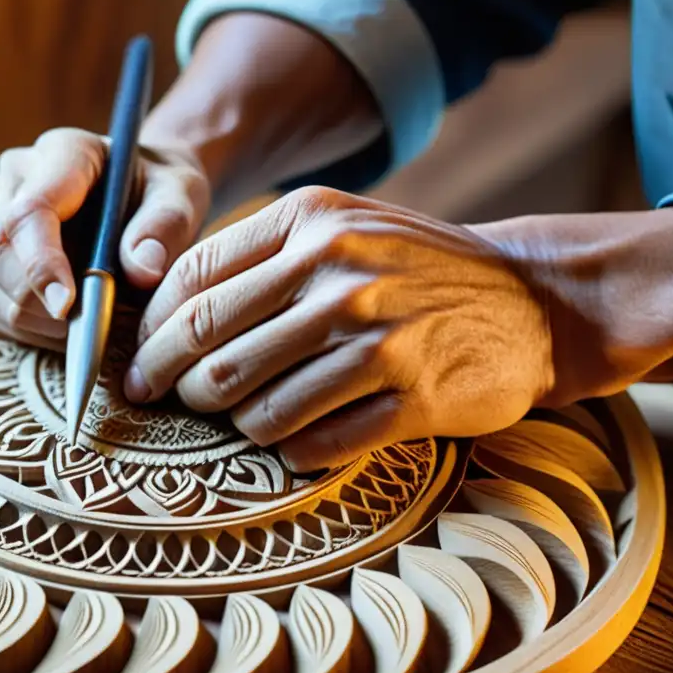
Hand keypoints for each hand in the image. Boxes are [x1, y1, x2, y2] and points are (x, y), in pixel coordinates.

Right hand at [0, 128, 209, 349]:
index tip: (68, 307)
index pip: (29, 212)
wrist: (140, 192)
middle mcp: (10, 179)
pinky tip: (59, 329)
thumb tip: (142, 269)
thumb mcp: (182, 196)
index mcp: (61, 154)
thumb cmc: (160, 193)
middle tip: (95, 329)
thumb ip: (166, 225)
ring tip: (85, 327)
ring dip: (31, 324)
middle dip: (39, 306)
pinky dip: (19, 332)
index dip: (41, 264)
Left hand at [124, 187, 554, 470]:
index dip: (154, 333)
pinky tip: (293, 442)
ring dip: (234, 422)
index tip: (140, 364)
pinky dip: (292, 450)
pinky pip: (317, 443)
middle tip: (166, 401)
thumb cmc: (413, 267)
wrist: (532, 298)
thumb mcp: (340, 228)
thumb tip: (167, 312)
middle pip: (214, 345)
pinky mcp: (414, 397)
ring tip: (237, 420)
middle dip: (173, 383)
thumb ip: (261, 256)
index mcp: (310, 222)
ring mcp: (380, 337)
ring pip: (260, 405)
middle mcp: (340, 274)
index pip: (195, 282)